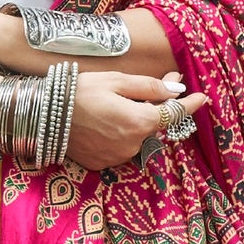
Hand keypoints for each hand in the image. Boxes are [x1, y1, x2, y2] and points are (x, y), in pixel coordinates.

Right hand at [68, 71, 207, 171]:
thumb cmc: (79, 92)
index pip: (174, 113)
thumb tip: (177, 88)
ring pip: (137, 136)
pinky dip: (117, 135)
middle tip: (147, 87)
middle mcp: (133, 144)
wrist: (42, 116)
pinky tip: (100, 122)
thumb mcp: (116, 80)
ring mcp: (118, 157)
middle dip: (155, 107)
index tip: (202, 98)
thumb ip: (150, 86)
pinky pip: (120, 147)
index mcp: (139, 121)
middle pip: (154, 124)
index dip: (189, 105)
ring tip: (110, 106)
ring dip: (133, 122)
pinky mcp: (103, 163)